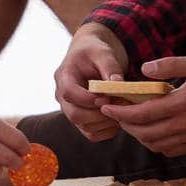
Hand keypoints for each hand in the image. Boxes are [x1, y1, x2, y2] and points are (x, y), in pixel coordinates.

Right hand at [54, 22, 129, 141]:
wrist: (92, 56)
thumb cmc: (95, 51)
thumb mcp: (103, 52)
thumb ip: (110, 67)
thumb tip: (118, 85)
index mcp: (63, 76)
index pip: (69, 93)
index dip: (89, 98)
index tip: (109, 95)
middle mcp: (63, 96)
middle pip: (75, 115)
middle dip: (100, 113)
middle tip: (120, 104)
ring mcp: (70, 109)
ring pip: (84, 127)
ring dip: (106, 122)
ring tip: (122, 109)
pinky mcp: (81, 119)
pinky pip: (92, 134)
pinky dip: (107, 130)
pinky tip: (118, 117)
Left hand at [99, 54, 185, 156]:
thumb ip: (170, 65)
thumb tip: (144, 69)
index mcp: (182, 105)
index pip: (141, 114)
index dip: (119, 112)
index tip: (106, 105)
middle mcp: (185, 126)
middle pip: (144, 133)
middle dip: (124, 124)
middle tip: (115, 111)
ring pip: (155, 144)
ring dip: (138, 134)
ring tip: (131, 120)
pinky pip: (170, 150)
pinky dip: (155, 143)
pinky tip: (153, 130)